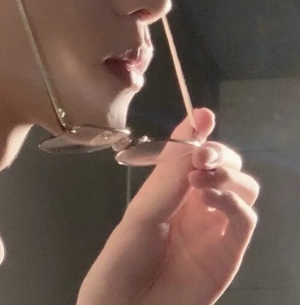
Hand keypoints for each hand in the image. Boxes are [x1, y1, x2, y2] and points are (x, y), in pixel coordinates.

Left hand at [77, 108, 258, 304]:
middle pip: (227, 165)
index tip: (204, 117)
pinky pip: (245, 217)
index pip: (196, 152)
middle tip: (202, 156)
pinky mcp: (229, 250)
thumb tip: (199, 120)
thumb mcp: (145, 207)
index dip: (201, 133)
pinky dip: (233, 201)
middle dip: (219, 153)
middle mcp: (197, 202)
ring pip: (243, 186)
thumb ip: (173, 171)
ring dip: (227, 175)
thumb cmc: (125, 255)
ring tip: (200, 180)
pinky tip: (208, 198)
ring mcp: (215, 224)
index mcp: (173, 188)